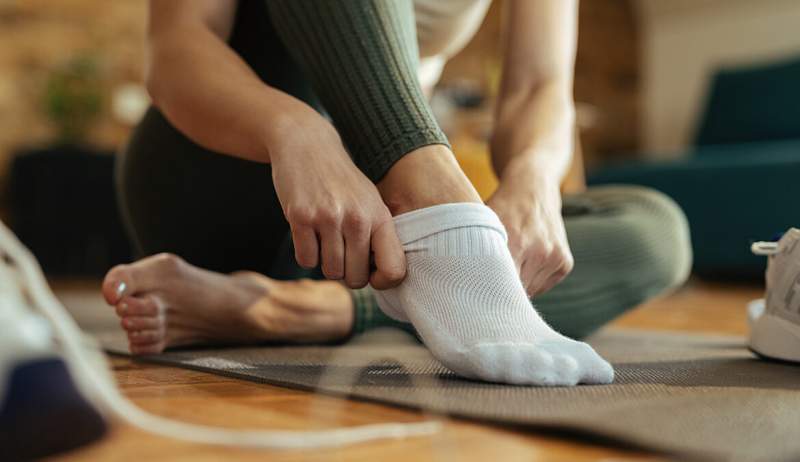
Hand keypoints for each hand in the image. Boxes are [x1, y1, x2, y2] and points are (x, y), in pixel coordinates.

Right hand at [269, 112, 405, 289]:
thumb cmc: (341, 181)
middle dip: (347, 273)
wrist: (307, 145)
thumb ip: (378, 236)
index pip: (394, 270)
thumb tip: (383, 278)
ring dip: (325, 263)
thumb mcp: (370, 202)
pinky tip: (308, 234)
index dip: (382, 282)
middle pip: (355, 278)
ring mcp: (328, 218)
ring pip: (330, 271)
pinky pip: (305, 260)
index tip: (370, 274)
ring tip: (325, 240)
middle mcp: (357, 218)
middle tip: (341, 254)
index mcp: (380, 217)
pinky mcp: (301, 217)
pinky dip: (305, 254)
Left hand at [486, 159, 573, 295]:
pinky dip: (530, 281)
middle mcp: (540, 251)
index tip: (476, 295)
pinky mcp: (565, 263)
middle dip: (500, 291)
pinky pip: (542, 286)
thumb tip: (456, 280)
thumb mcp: (483, 223)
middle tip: (486, 285)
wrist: (534, 189)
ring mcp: (555, 257)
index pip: (500, 285)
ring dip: (516, 286)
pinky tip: (524, 262)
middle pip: (514, 291)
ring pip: (528, 292)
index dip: (486, 293)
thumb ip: (474, 251)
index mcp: (516, 241)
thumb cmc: (502, 207)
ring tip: (509, 265)